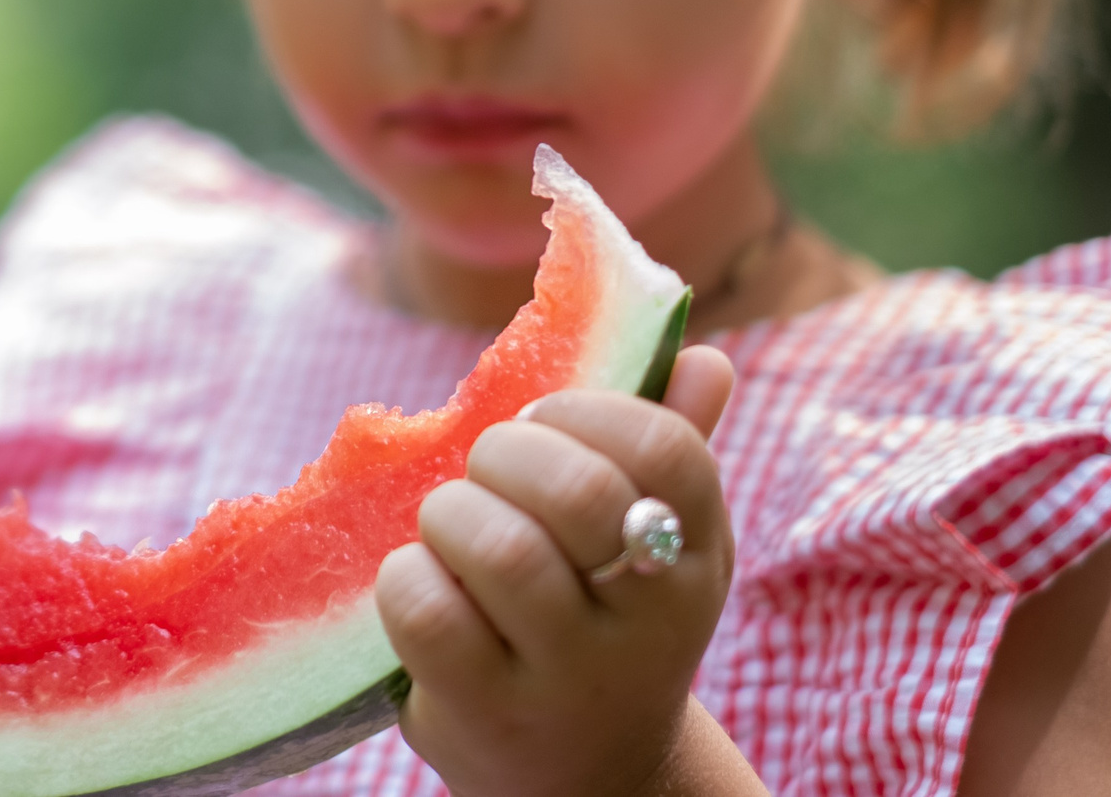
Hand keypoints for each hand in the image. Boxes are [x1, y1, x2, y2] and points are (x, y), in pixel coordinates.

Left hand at [377, 347, 741, 796]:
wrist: (588, 777)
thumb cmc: (608, 624)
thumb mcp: (659, 546)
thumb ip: (672, 445)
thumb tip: (706, 357)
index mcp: (696, 557)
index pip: (666, 449)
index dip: (587, 411)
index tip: (545, 422)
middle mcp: (649, 622)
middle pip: (574, 491)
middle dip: (504, 452)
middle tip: (485, 469)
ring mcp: (568, 676)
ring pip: (498, 547)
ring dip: (449, 513)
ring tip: (450, 528)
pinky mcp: (486, 714)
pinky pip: (427, 609)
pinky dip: (404, 575)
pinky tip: (422, 584)